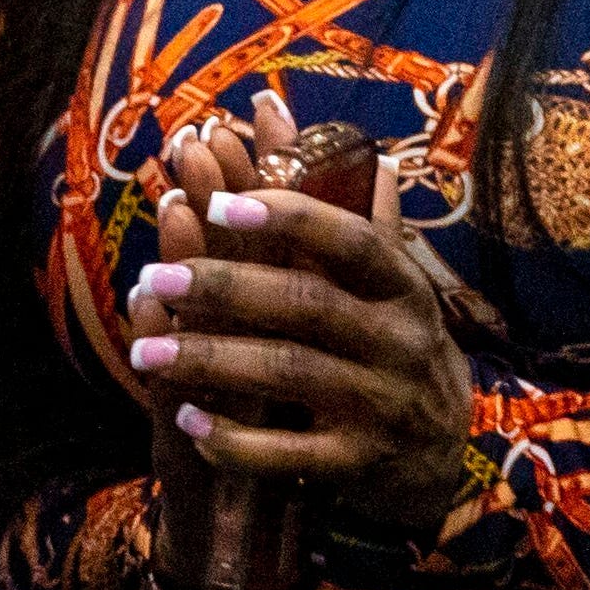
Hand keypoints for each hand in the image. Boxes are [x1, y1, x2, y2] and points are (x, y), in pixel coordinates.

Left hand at [123, 99, 476, 536]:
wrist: (444, 458)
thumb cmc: (395, 350)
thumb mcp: (390, 284)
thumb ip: (348, 213)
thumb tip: (310, 126)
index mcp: (401, 286)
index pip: (348, 240)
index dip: (285, 217)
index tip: (214, 199)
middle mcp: (400, 340)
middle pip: (304, 304)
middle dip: (222, 288)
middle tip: (152, 278)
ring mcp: (383, 404)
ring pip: (289, 373)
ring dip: (210, 361)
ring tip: (145, 353)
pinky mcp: (360, 463)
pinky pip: (291, 452)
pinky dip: (236, 439)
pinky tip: (188, 421)